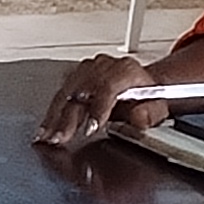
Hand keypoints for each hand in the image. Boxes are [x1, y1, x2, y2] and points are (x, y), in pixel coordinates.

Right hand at [36, 52, 171, 148]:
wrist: (141, 87)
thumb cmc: (148, 99)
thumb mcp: (158, 107)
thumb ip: (150, 113)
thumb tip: (138, 117)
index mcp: (126, 70)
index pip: (108, 86)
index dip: (98, 108)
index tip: (91, 127)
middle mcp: (104, 66)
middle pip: (81, 89)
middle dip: (69, 116)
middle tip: (61, 136)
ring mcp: (87, 70)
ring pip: (66, 92)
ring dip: (54, 116)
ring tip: (47, 136)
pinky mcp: (75, 76)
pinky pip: (60, 93)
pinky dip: (51, 113)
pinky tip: (45, 127)